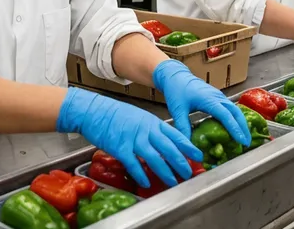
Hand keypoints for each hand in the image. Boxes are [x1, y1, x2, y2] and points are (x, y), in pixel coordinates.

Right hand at [56, 87, 201, 187]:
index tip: (198, 156)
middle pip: (168, 148)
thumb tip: (164, 143)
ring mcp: (133, 139)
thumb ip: (152, 130)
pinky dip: (141, 175)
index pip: (175, 135)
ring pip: (154, 158)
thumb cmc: (116, 115)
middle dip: (181, 162)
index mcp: (152, 122)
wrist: (94, 110)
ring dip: (165, 172)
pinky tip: (146, 182)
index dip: (188, 147)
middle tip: (189, 174)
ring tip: (173, 182)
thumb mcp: (139, 118)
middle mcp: (146, 130)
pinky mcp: (120, 148)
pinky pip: (133, 164)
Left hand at [153, 60, 250, 145]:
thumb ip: (183, 128)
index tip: (242, 141)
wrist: (175, 75)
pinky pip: (230, 108)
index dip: (235, 128)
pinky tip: (235, 128)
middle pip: (236, 112)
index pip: (226, 115)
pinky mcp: (217, 97)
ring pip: (235, 110)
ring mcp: (218, 96)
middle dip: (243, 127)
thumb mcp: (177, 110)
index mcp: (208, 99)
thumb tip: (187, 146)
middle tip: (247, 143)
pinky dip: (235, 118)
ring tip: (244, 138)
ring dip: (241, 123)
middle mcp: (217, 97)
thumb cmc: (176, 90)